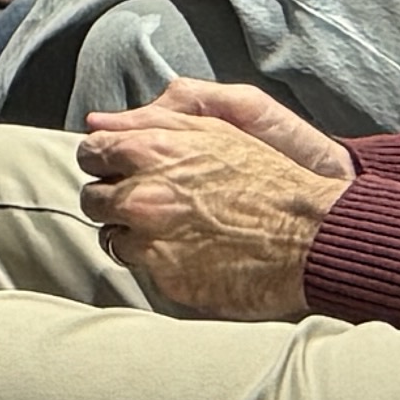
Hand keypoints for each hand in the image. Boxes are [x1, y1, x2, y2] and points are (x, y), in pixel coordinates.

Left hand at [83, 83, 347, 317]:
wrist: (310, 235)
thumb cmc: (267, 178)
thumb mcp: (215, 128)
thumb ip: (151, 120)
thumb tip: (98, 123)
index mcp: (149, 151)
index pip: (90, 154)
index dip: (105, 161)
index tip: (121, 169)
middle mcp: (141, 196)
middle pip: (92, 198)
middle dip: (114, 198)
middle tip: (150, 201)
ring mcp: (151, 242)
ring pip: (111, 237)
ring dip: (132, 233)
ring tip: (173, 229)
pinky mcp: (165, 279)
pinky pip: (141, 268)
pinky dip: (157, 261)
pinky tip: (190, 253)